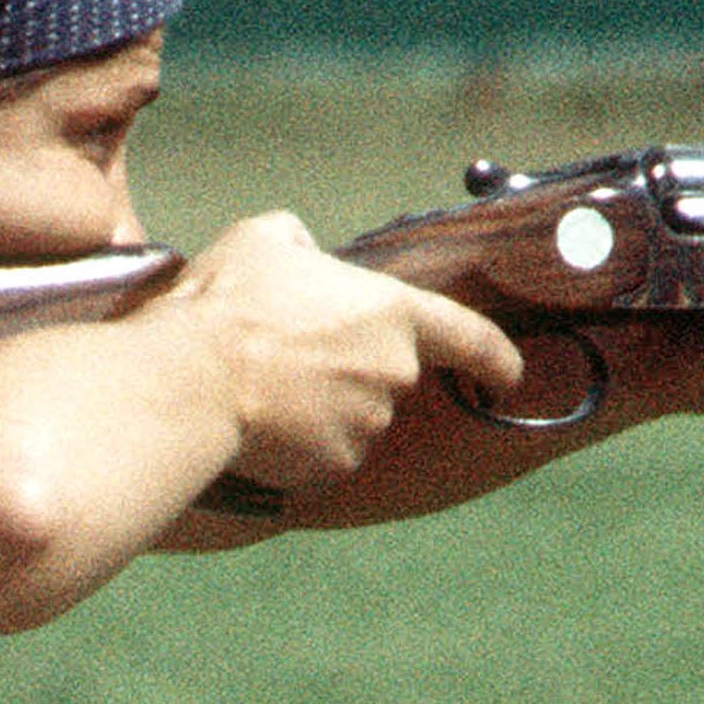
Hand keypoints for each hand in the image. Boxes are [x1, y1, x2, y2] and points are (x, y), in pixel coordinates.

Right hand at [156, 212, 524, 485]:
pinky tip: (258, 418)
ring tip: (261, 381)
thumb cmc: (231, 301)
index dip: (495, 357)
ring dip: (320, 403)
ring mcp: (366, 425)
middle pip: (387, 375)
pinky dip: (297, 441)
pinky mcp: (333, 465)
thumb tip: (304, 256)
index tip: (509, 376)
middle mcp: (393, 373)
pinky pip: (322, 453)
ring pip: (353, 416)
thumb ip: (300, 244)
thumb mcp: (263, 238)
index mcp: (391, 313)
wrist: (194, 379)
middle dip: (348, 368)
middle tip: (289, 351)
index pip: (468, 336)